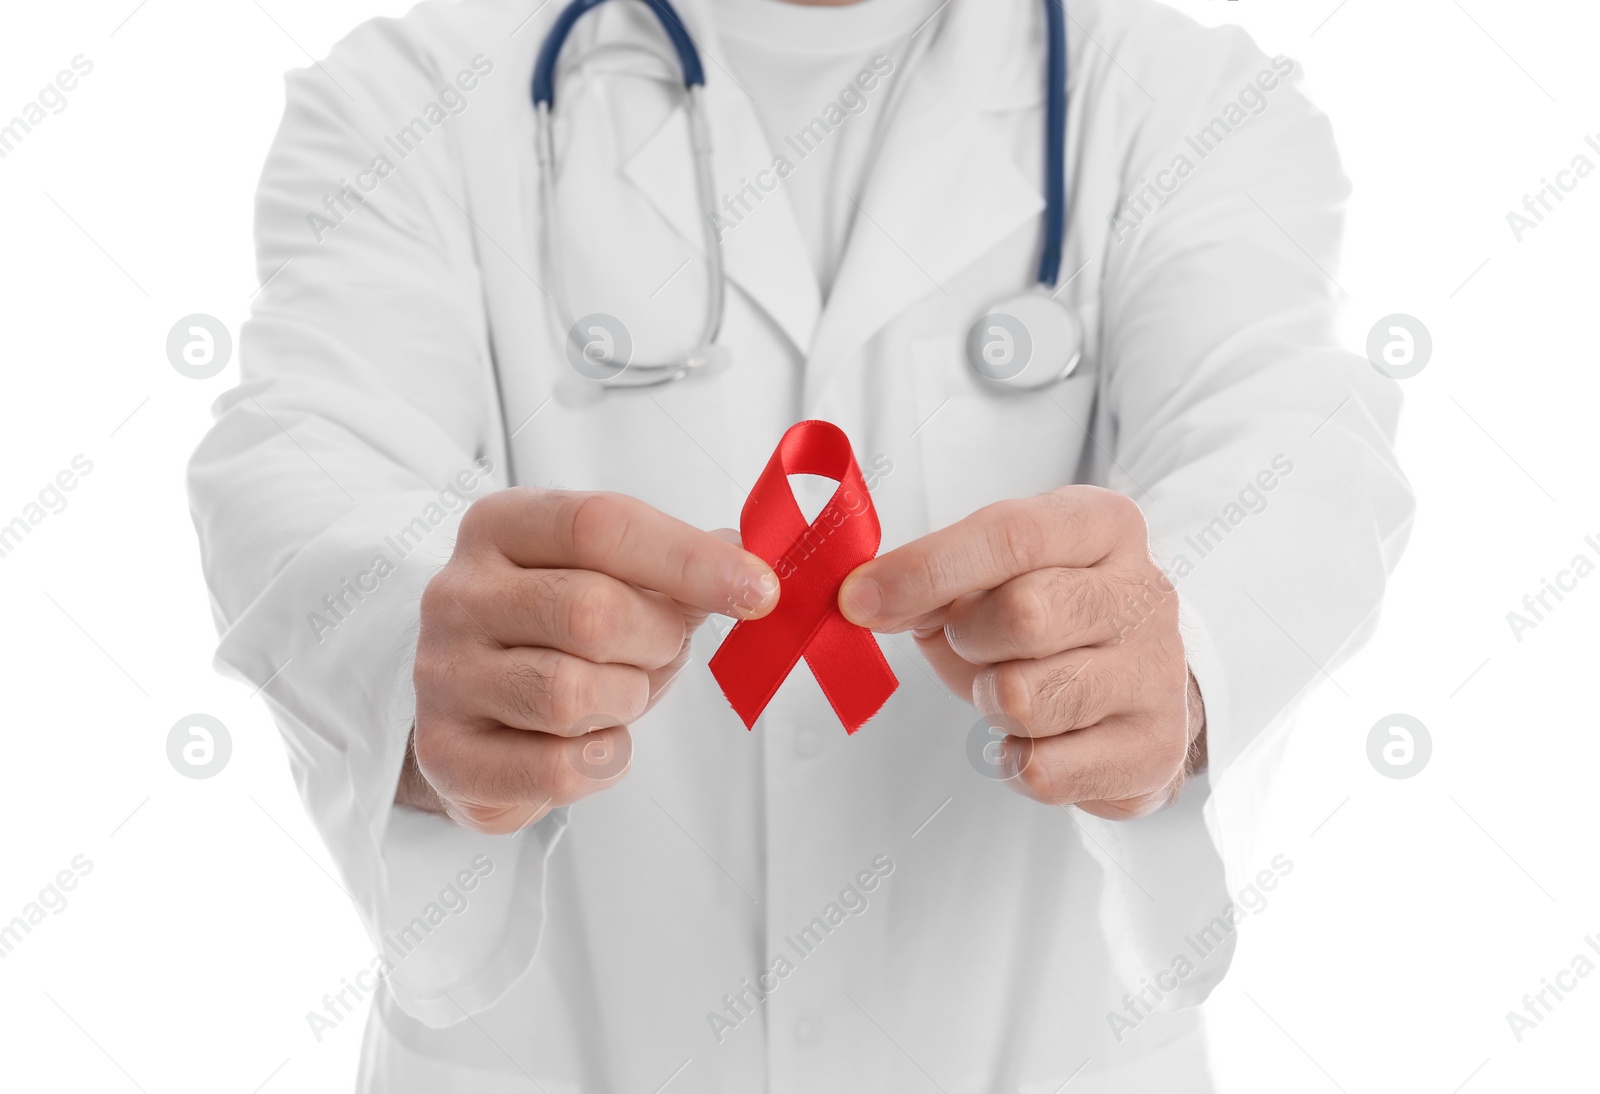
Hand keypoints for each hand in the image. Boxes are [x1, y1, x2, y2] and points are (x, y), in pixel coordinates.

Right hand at [401, 489, 779, 832]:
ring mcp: (443, 676)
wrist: (478, 712)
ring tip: (616, 694)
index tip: (759, 590)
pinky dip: (603, 759)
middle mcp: (458, 594)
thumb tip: (748, 560)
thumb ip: (677, 568)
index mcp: (500, 527)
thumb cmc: (556, 636)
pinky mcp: (447, 755)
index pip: (599, 523)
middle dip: (655, 640)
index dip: (690, 558)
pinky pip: (557, 768)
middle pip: (589, 611)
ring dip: (625, 701)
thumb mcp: (613, 580)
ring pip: (569, 694)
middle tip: (660, 650)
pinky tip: (594, 741)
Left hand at [838, 487, 1203, 819]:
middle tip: (972, 645)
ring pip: (1030, 699)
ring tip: (1011, 688)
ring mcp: (1159, 673)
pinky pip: (1045, 771)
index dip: (926, 568)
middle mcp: (1144, 592)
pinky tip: (1038, 737)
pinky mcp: (1157, 748)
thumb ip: (930, 582)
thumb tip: (864, 601)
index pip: (1011, 535)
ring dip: (993, 702)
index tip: (859, 598)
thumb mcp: (991, 579)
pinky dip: (1016, 760)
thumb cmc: (1048, 620)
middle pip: (1027, 614)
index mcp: (1101, 525)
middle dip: (970, 640)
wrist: (1135, 688)